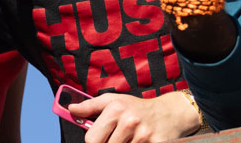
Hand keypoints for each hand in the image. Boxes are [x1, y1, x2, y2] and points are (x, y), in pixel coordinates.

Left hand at [71, 92, 198, 142]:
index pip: (91, 139)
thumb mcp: (114, 101)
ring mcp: (143, 135)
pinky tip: (140, 142)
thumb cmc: (137, 108)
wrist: (170, 113)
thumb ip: (90, 106)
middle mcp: (129, 121)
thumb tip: (71, 109)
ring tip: (130, 140)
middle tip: (118, 139)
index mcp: (116, 109)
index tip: (101, 139)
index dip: (94, 142)